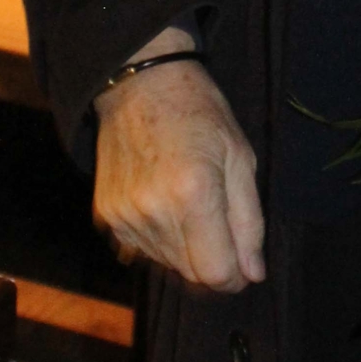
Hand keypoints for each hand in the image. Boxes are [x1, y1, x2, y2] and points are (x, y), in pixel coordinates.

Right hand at [93, 45, 265, 292]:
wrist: (139, 85)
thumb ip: (249, 222)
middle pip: (191, 273)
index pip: (215, 273)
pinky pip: (141, 250)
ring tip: (190, 203)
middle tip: (219, 221)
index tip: (243, 263)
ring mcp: (125, 215)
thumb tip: (253, 273)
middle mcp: (154, 210)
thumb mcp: (240, 158)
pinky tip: (165, 203)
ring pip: (166, 264)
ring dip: (185, 249)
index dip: (235, 276)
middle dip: (212, 261)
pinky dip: (159, 238)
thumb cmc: (198, 113)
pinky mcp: (107, 215)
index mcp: (194, 193)